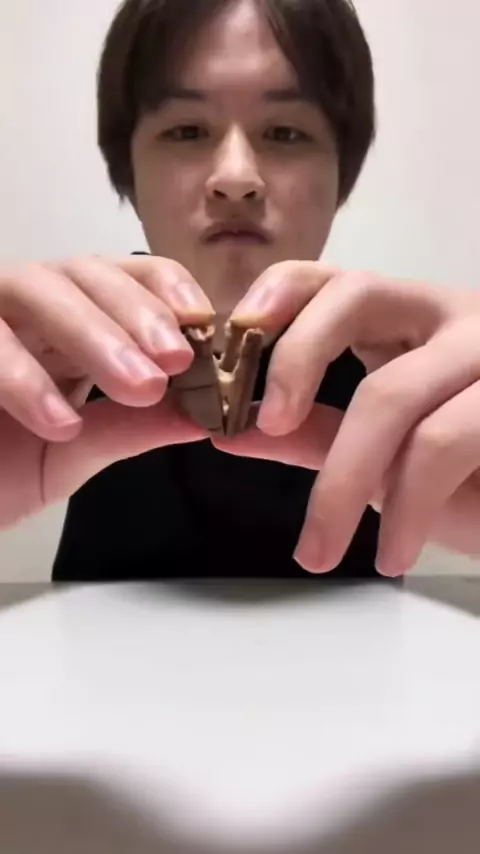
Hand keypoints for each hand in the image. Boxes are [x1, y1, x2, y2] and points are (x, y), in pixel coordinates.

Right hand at [0, 255, 210, 528]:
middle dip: (136, 313)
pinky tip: (61, 422)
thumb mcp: (72, 453)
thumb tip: (205, 416)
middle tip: (175, 360)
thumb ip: (130, 430)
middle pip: (84, 273)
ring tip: (139, 387)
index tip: (204, 323)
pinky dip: (23, 377)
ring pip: (34, 286)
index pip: (121, 278)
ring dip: (93, 333)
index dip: (165, 289)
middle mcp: (24, 311)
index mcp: (65, 327)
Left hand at [214, 263, 479, 575]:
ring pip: (392, 392)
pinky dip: (405, 509)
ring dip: (342, 485)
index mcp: (405, 322)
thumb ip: (312, 436)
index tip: (230, 345)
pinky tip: (393, 553)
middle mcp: (449, 315)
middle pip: (356, 297)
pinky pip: (442, 443)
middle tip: (271, 428)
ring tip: (318, 552)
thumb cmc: (469, 482)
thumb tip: (229, 432)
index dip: (277, 294)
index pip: (332, 279)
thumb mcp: (378, 457)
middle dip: (297, 361)